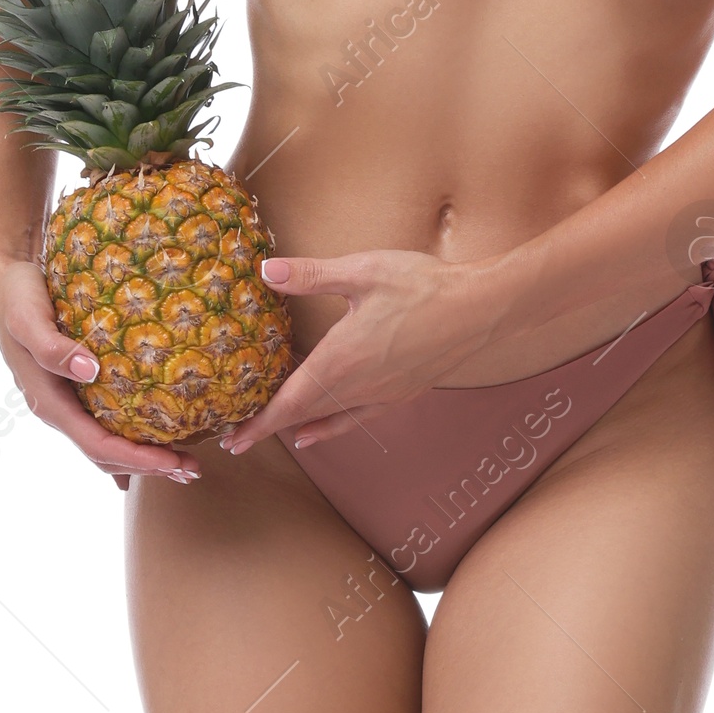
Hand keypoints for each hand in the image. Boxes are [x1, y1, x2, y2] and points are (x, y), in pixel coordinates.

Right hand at [0, 242, 200, 488]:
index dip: (136, 459)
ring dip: (145, 458)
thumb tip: (88, 371)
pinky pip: (105, 424)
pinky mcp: (75, 389)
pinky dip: (132, 440)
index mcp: (47, 402)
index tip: (172, 462)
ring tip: (184, 462)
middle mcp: (58, 410)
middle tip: (191, 470)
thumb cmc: (16, 297)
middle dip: (149, 467)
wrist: (2, 281)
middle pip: (106, 456)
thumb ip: (52, 347)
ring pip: (106, 444)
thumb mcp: (27, 318)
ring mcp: (67, 402)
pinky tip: (157, 443)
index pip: (97, 445)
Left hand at [219, 248, 498, 455]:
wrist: (479, 309)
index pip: (289, 401)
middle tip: (236, 441)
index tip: (233, 439)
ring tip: (271, 436)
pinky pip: (356, 420)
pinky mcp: (400, 394)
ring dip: (296, 428)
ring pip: (328, 419)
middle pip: (303, 416)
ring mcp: (381, 395)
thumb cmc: (422, 287)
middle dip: (268, 429)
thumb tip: (265, 271)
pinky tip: (317, 434)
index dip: (259, 423)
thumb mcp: (361, 272)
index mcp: (340, 359)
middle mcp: (357, 386)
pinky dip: (331, 429)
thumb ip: (310, 275)